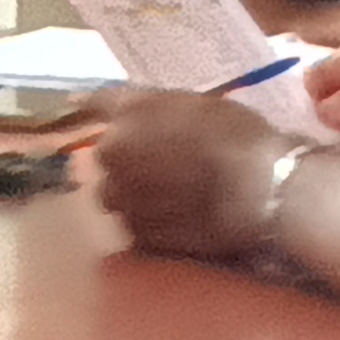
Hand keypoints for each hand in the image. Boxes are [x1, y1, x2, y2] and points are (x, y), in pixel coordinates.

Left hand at [78, 88, 304, 261]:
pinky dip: (152, 227)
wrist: (262, 188)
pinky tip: (181, 225)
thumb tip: (126, 112)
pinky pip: (135, 229)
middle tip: (165, 172)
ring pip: (118, 198)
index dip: (86, 107)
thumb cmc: (239, 137)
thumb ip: (156, 108)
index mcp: (128, 114)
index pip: (95, 105)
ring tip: (176, 203)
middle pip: (106, 161)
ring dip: (136, 199)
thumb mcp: (198, 104)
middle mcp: (112, 154)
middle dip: (127, 166)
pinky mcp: (137, 235)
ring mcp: (121, 198)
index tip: (77, 109)